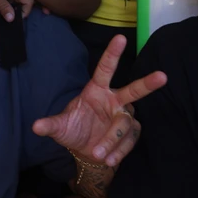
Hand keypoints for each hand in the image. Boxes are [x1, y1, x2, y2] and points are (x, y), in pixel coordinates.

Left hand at [32, 35, 165, 165]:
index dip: (112, 54)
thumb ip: (51, 125)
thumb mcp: (60, 128)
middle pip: (133, 90)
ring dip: (113, 139)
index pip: (105, 69)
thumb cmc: (73, 129)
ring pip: (125, 124)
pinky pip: (129, 141)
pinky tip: (109, 160)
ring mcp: (124, 117)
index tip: (120, 37)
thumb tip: (35, 127)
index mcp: (96, 90)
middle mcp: (114, 100)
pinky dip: (118, 151)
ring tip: (99, 154)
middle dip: (147, 83)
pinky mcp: (130, 134)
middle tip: (162, 76)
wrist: (84, 151)